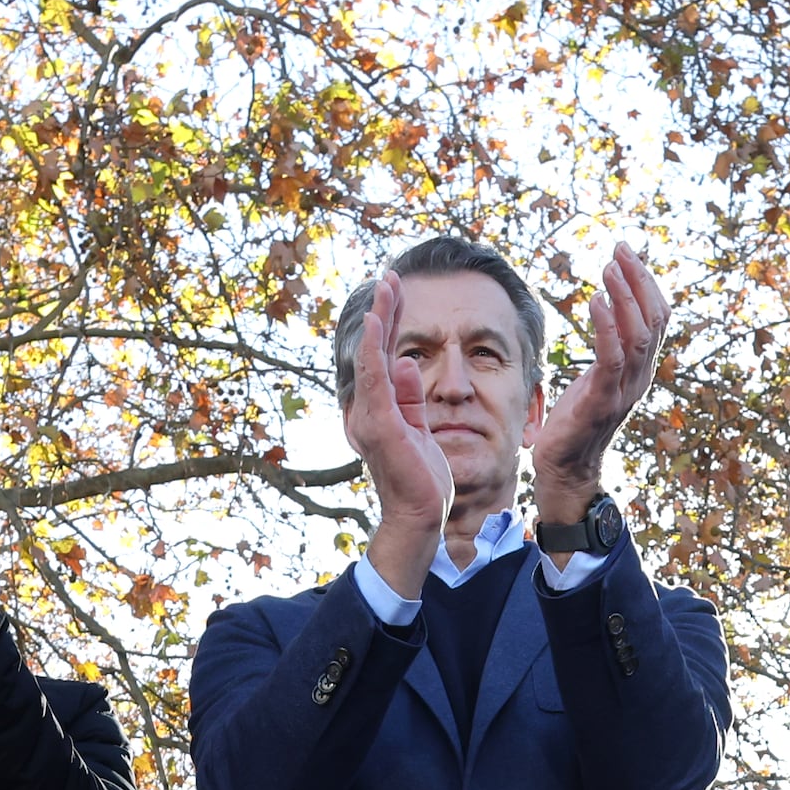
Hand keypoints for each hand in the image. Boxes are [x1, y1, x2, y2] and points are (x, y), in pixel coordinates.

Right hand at [338, 273, 456, 597]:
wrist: (420, 515)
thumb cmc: (422, 478)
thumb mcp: (421, 427)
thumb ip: (411, 396)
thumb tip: (408, 362)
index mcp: (379, 408)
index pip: (384, 356)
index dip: (390, 323)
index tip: (397, 291)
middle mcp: (367, 408)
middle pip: (376, 349)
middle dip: (385, 310)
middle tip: (392, 275)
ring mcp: (369, 416)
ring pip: (373, 356)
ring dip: (380, 318)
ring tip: (388, 285)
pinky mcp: (380, 424)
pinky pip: (374, 378)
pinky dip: (374, 348)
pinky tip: (376, 322)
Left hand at [528, 243, 669, 530]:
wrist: (566, 470)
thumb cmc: (575, 423)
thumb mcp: (596, 378)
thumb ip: (610, 350)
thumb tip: (609, 313)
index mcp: (641, 370)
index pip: (659, 318)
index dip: (648, 283)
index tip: (628, 252)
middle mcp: (640, 378)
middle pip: (655, 319)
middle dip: (639, 279)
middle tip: (620, 248)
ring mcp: (624, 391)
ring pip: (639, 334)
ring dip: (625, 296)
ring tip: (609, 267)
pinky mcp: (602, 402)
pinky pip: (612, 358)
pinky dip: (606, 326)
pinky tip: (595, 301)